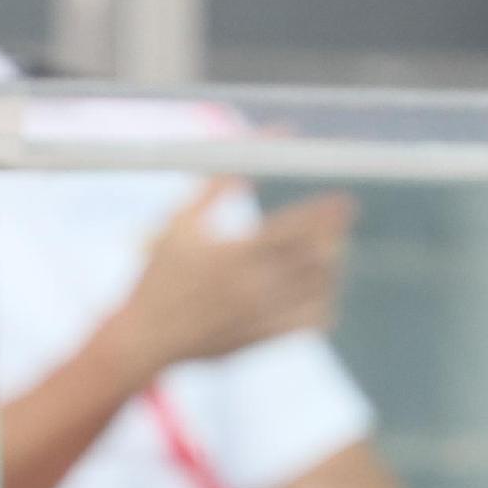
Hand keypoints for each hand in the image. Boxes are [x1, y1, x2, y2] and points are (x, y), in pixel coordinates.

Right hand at [110, 183, 353, 377]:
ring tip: (329, 252)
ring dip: (331, 267)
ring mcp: (259, 316)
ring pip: (321, 289)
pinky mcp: (262, 340)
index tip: (344, 202)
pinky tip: (317, 290)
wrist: (142, 339)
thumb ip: (220, 183)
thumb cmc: (159, 275)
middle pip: (316, 258)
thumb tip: (256, 148)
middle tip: (338, 225)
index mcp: (234, 254)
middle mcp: (251, 287)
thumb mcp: (181, 222)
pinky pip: (313, 322)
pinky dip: (324, 303)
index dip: (327, 213)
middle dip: (334, 237)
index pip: (297, 228)